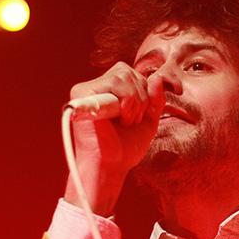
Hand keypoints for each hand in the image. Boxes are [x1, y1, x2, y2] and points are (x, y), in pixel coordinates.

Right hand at [64, 62, 164, 213]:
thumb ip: (155, 97)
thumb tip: (158, 77)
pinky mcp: (80, 94)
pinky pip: (114, 82)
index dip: (145, 94)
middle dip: (140, 99)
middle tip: (130, 122)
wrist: (111, 166)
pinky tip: (117, 119)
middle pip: (128, 72)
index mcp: (110, 92)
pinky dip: (124, 102)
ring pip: (123, 75)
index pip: (133, 75)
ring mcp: (87, 90)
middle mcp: (97, 88)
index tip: (140, 118)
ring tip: (124, 122)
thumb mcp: (149, 120)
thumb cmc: (125, 148)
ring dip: (133, 103)